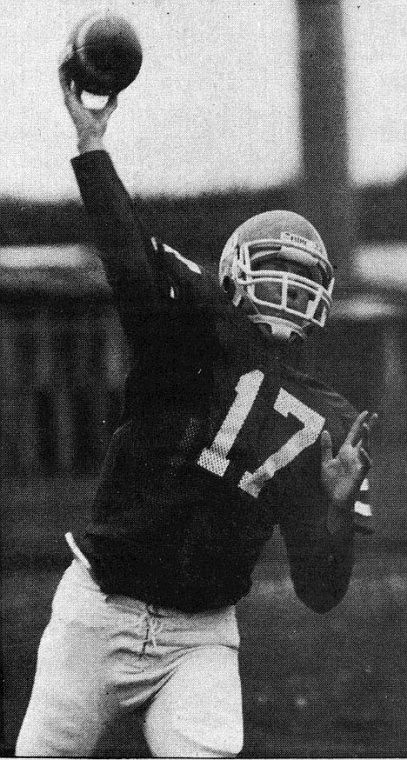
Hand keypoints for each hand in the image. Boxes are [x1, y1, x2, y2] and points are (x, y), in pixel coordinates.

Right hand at [58, 53, 117, 152]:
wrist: (92, 135)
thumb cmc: (98, 127)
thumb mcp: (107, 110)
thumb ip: (112, 101)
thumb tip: (118, 91)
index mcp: (78, 100)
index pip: (75, 83)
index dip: (76, 72)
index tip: (79, 61)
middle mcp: (71, 97)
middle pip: (67, 76)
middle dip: (68, 63)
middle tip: (72, 49)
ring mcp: (68, 97)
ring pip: (63, 75)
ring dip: (64, 62)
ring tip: (68, 48)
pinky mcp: (67, 98)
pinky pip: (64, 80)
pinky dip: (64, 69)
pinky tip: (66, 58)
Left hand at [321, 410, 377, 531]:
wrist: (334, 499)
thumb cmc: (332, 482)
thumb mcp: (325, 462)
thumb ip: (326, 447)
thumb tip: (325, 431)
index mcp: (346, 451)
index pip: (354, 434)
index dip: (358, 423)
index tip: (365, 412)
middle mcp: (354, 456)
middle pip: (364, 438)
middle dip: (369, 427)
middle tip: (375, 415)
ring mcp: (358, 464)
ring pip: (367, 448)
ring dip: (367, 437)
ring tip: (366, 426)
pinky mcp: (360, 474)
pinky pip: (365, 463)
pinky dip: (364, 456)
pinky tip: (361, 449)